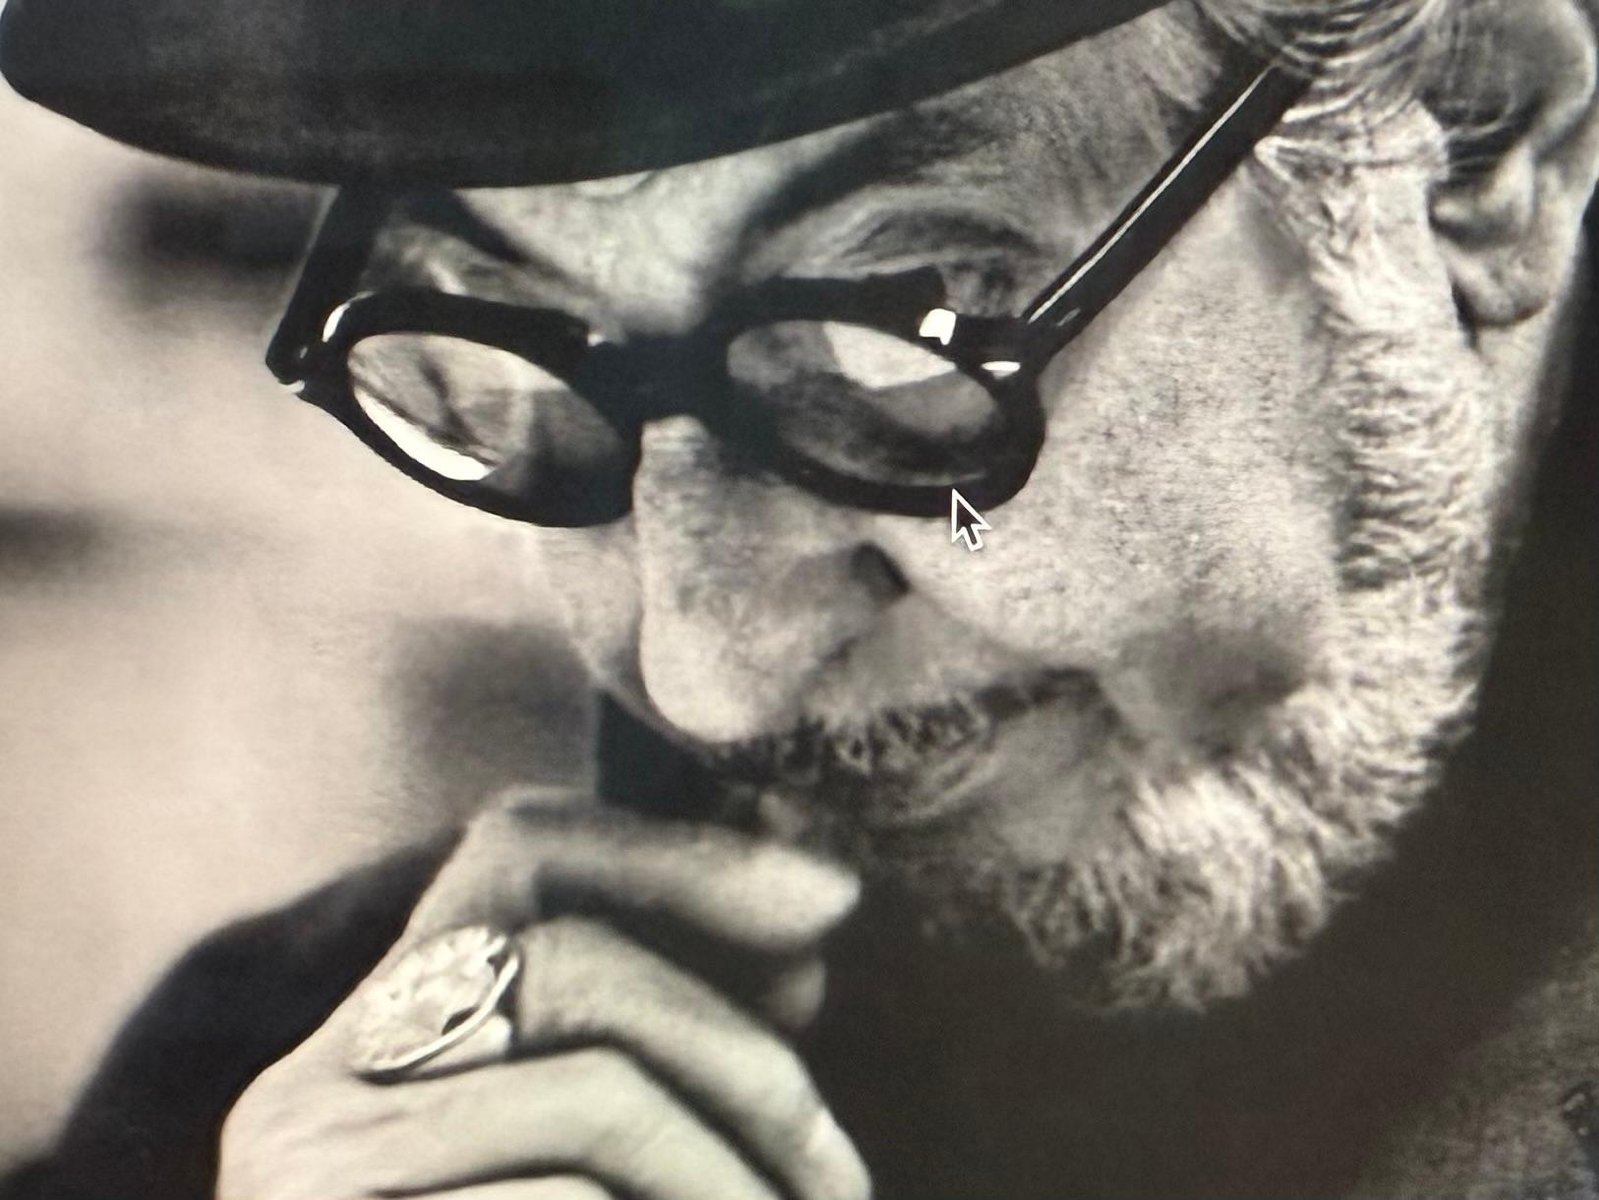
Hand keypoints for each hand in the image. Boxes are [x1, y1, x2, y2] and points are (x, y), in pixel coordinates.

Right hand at [217, 799, 869, 1199]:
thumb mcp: (602, 1161)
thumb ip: (673, 1044)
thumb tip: (813, 920)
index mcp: (375, 1043)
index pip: (520, 849)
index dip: (680, 851)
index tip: (834, 895)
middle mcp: (311, 1093)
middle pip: (576, 969)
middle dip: (747, 1057)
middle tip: (844, 1185)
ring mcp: (319, 1182)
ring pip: (594, 1095)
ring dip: (737, 1181)